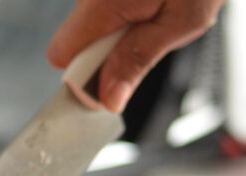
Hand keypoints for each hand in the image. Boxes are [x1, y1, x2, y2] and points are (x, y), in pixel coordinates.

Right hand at [47, 0, 225, 112]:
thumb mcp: (183, 21)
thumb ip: (138, 60)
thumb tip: (109, 96)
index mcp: (102, 3)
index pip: (62, 55)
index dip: (85, 74)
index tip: (112, 80)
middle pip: (75, 42)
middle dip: (105, 53)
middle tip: (145, 41)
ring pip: (89, 27)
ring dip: (116, 33)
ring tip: (154, 15)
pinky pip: (100, 11)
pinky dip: (122, 15)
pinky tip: (148, 5)